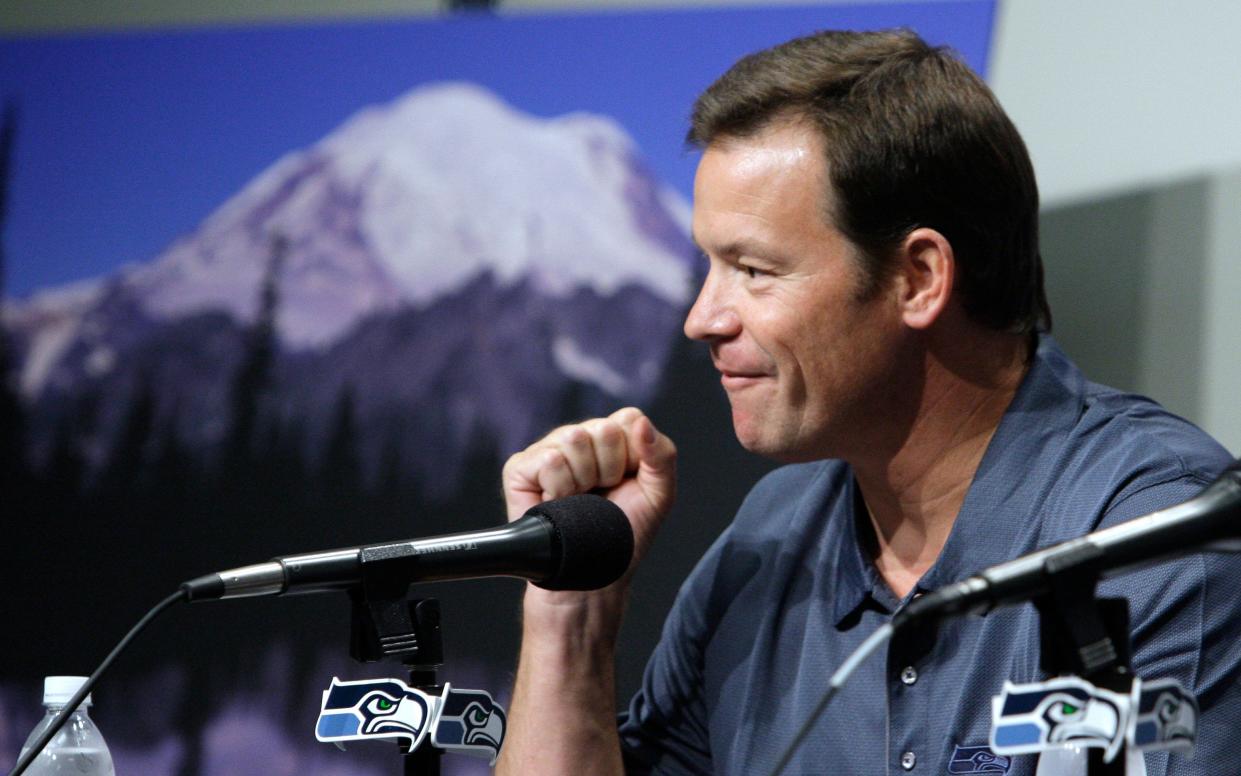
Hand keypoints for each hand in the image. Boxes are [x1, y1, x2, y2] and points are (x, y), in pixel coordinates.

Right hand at [502, 407, 675, 573]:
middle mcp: (578, 438)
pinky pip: (549, 460)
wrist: (592, 573)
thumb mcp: (659, 494)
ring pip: (573, 439)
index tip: (627, 482)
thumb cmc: (622, 534)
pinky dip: (559, 488)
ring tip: (579, 500)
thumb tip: (642, 422)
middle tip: (602, 495)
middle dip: (610, 470)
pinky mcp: (521, 467)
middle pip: (603, 429)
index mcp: (611, 439)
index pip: (628, 418)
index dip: (633, 455)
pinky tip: (557, 502)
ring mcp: (548, 450)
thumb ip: (662, 454)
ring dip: (584, 480)